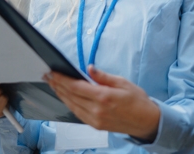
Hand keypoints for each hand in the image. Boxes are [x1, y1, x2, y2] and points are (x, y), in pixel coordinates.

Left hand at [45, 66, 161, 139]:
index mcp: (104, 97)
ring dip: (60, 94)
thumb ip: (103, 76)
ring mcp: (95, 119)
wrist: (147, 122)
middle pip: (70, 96)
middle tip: (47, 75)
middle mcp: (97, 110)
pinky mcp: (95, 125)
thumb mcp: (123, 82)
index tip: (52, 72)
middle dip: (57, 85)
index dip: (61, 79)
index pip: (76, 87)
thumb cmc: (137, 101)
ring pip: (71, 105)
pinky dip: (69, 103)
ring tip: (52, 84)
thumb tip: (90, 68)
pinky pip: (77, 113)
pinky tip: (64, 96)